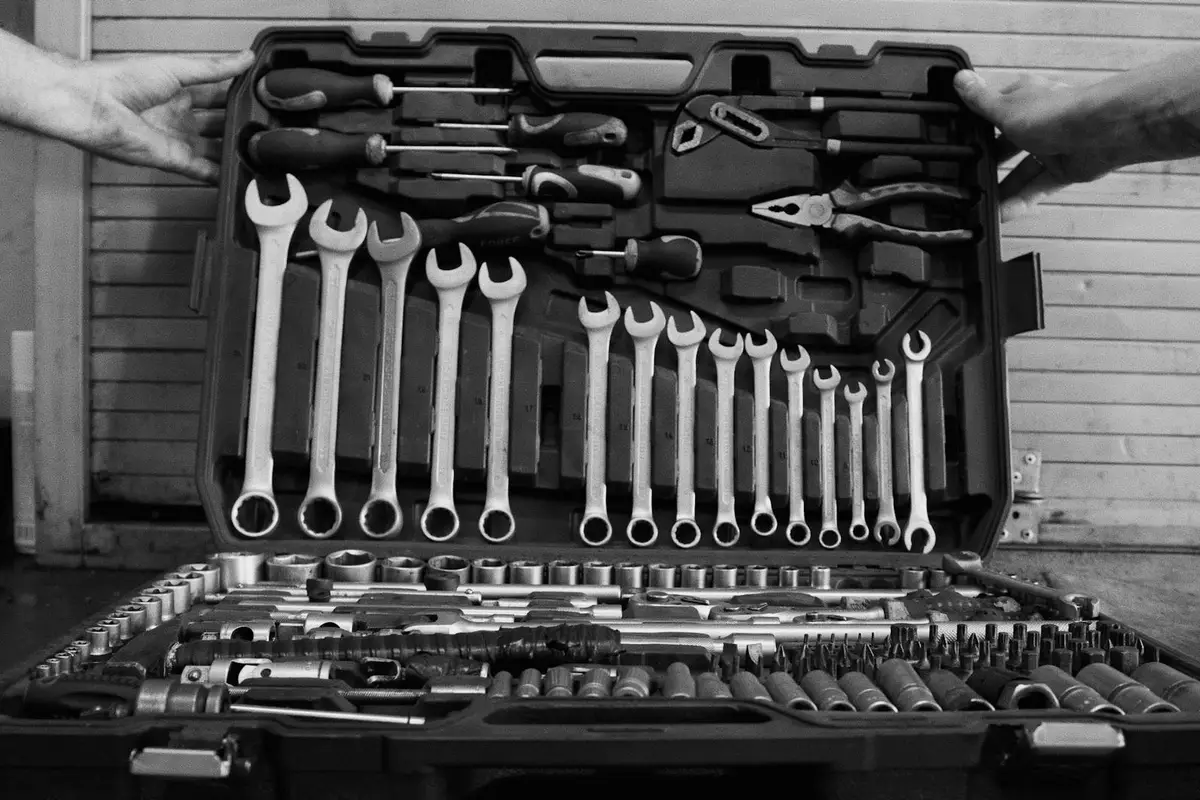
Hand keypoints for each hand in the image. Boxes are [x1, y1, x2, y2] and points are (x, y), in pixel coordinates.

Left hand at [58, 51, 254, 182]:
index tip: (261, 101)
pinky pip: (204, 170)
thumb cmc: (121, 80)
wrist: (94, 105)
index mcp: (180, 92)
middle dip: (238, 127)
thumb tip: (245, 58)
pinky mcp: (174, 160)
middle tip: (262, 128)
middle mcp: (180, 117)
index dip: (237, 99)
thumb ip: (213, 68)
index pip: (218, 97)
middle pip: (219, 125)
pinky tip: (239, 172)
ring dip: (233, 151)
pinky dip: (221, 173)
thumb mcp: (177, 68)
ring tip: (257, 150)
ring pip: (215, 150)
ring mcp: (177, 140)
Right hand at [954, 70, 1118, 220]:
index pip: (996, 110)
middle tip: (970, 178)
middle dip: (990, 162)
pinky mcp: (1066, 168)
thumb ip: (980, 100)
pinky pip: (1039, 186)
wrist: (1100, 131)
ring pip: (1023, 170)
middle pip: (1008, 145)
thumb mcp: (1005, 108)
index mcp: (1025, 98)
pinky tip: (1004, 212)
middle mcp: (1039, 120)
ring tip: (984, 204)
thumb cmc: (1055, 112)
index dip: (978, 127)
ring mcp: (1054, 145)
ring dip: (1004, 187)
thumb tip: (960, 79)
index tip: (962, 143)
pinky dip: (1023, 199)